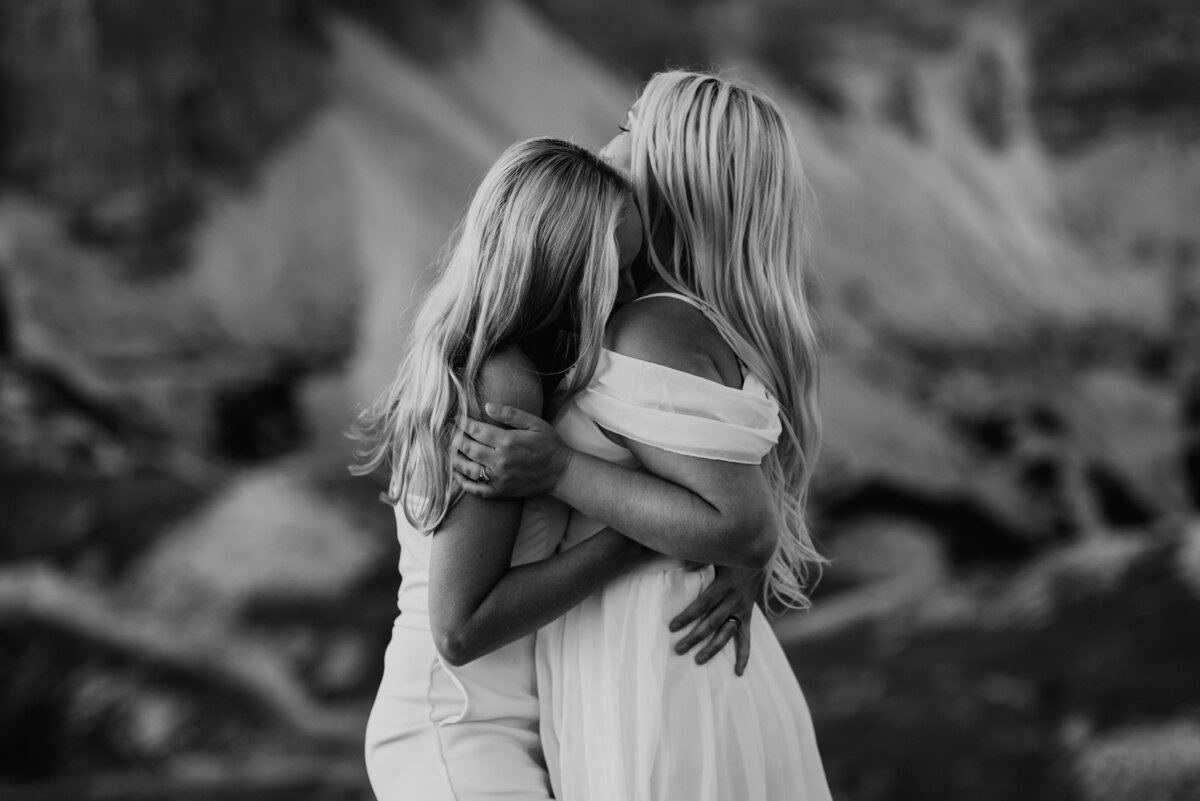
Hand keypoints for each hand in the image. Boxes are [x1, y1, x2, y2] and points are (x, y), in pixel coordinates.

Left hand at [453, 403, 572, 498]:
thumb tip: (487, 406)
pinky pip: (475, 489)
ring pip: (467, 469)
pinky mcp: (500, 491)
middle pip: (468, 448)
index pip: (476, 430)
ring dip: (454, 459)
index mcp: (508, 441)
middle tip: (447, 432)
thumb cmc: (549, 445)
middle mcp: (500, 461)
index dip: (462, 423)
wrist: (561, 473)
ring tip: (448, 450)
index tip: (455, 418)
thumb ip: (510, 414)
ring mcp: (499, 478)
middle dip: (455, 438)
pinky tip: (456, 473)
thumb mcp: (535, 423)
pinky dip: (462, 482)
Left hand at [669, 565, 764, 675]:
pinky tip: (738, 672)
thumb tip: (684, 568)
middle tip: (679, 649)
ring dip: (713, 648)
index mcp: (725, 585)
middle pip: (712, 623)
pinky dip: (743, 656)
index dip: (688, 616)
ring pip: (727, 634)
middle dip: (695, 637)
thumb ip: (700, 561)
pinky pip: (746, 639)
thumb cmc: (731, 554)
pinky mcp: (747, 616)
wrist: (759, 557)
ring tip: (698, 660)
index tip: (673, 627)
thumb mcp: (717, 554)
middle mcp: (734, 600)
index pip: (703, 604)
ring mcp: (742, 610)